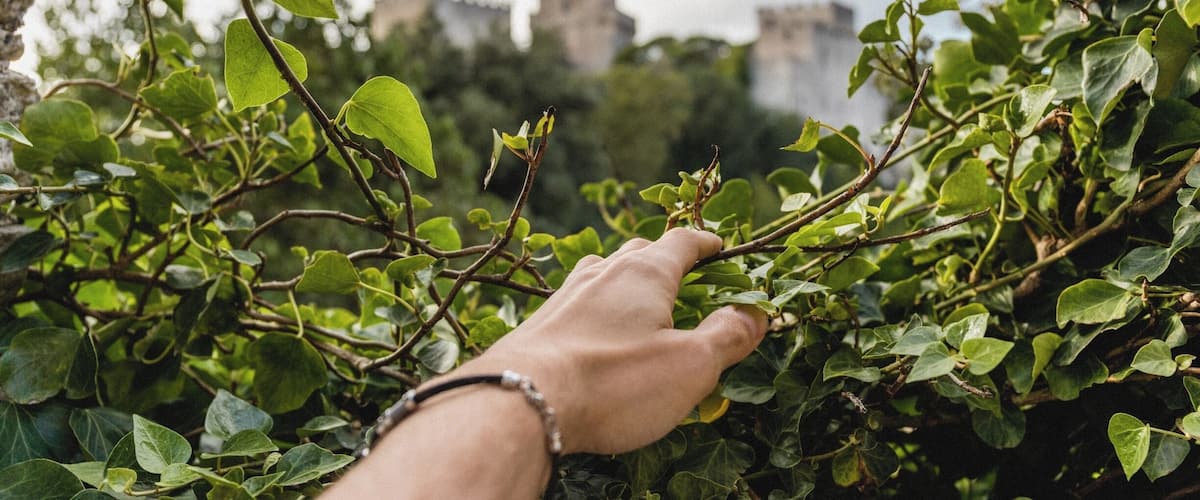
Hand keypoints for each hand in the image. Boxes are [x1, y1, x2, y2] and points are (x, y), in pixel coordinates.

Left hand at [455, 228, 767, 453]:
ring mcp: (566, 297)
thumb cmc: (614, 382)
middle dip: (666, 260)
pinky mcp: (540, 326)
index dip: (705, 243)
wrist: (521, 401)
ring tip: (641, 305)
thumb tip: (755, 313)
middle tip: (685, 278)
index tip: (719, 246)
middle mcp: (602, 274)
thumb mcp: (691, 365)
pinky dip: (598, 311)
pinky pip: (578, 305)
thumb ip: (728, 335)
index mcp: (645, 273)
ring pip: (604, 276)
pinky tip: (597, 335)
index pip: (682, 242)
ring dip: (627, 284)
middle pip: (640, 253)